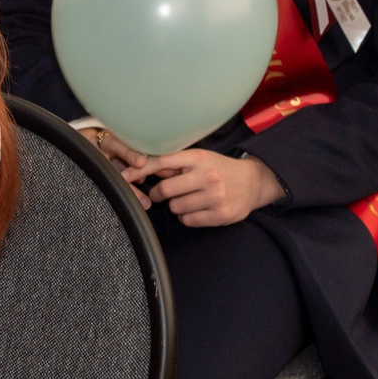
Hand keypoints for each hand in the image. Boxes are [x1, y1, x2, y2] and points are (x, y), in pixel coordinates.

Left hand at [125, 148, 284, 227]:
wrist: (253, 182)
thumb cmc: (218, 169)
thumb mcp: (199, 158)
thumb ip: (173, 163)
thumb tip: (140, 165)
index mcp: (198, 158)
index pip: (161, 162)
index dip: (139, 170)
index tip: (124, 176)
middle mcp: (207, 176)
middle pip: (165, 190)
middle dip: (158, 194)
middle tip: (160, 193)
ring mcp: (215, 196)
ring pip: (175, 207)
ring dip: (175, 206)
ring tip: (187, 199)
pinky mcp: (220, 215)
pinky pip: (188, 220)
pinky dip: (186, 217)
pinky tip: (196, 208)